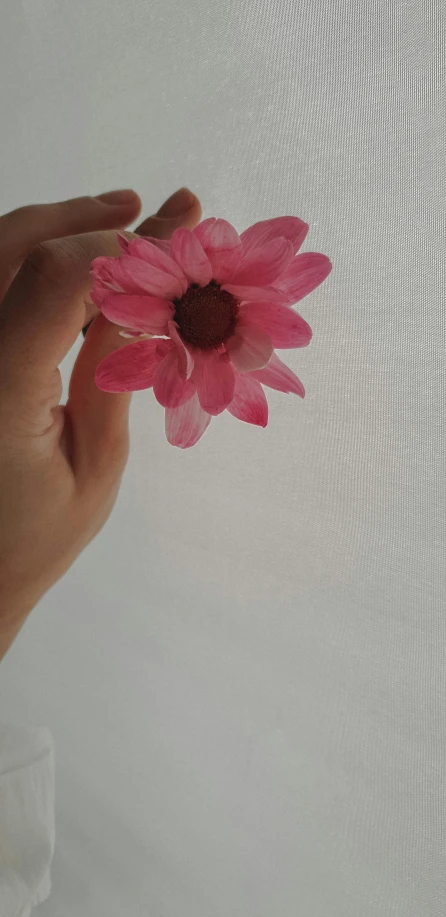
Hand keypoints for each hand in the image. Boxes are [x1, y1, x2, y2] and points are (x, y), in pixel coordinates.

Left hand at [0, 187, 201, 659]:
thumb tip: (146, 295)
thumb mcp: (95, 468)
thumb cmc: (35, 538)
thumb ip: (114, 375)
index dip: (117, 249)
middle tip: (145, 209)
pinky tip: (66, 256)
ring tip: (115, 214)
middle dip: (85, 220)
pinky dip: (26, 256)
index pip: (54, 281)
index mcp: (1, 390)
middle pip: (13, 245)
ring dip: (53, 224)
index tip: (171, 245)